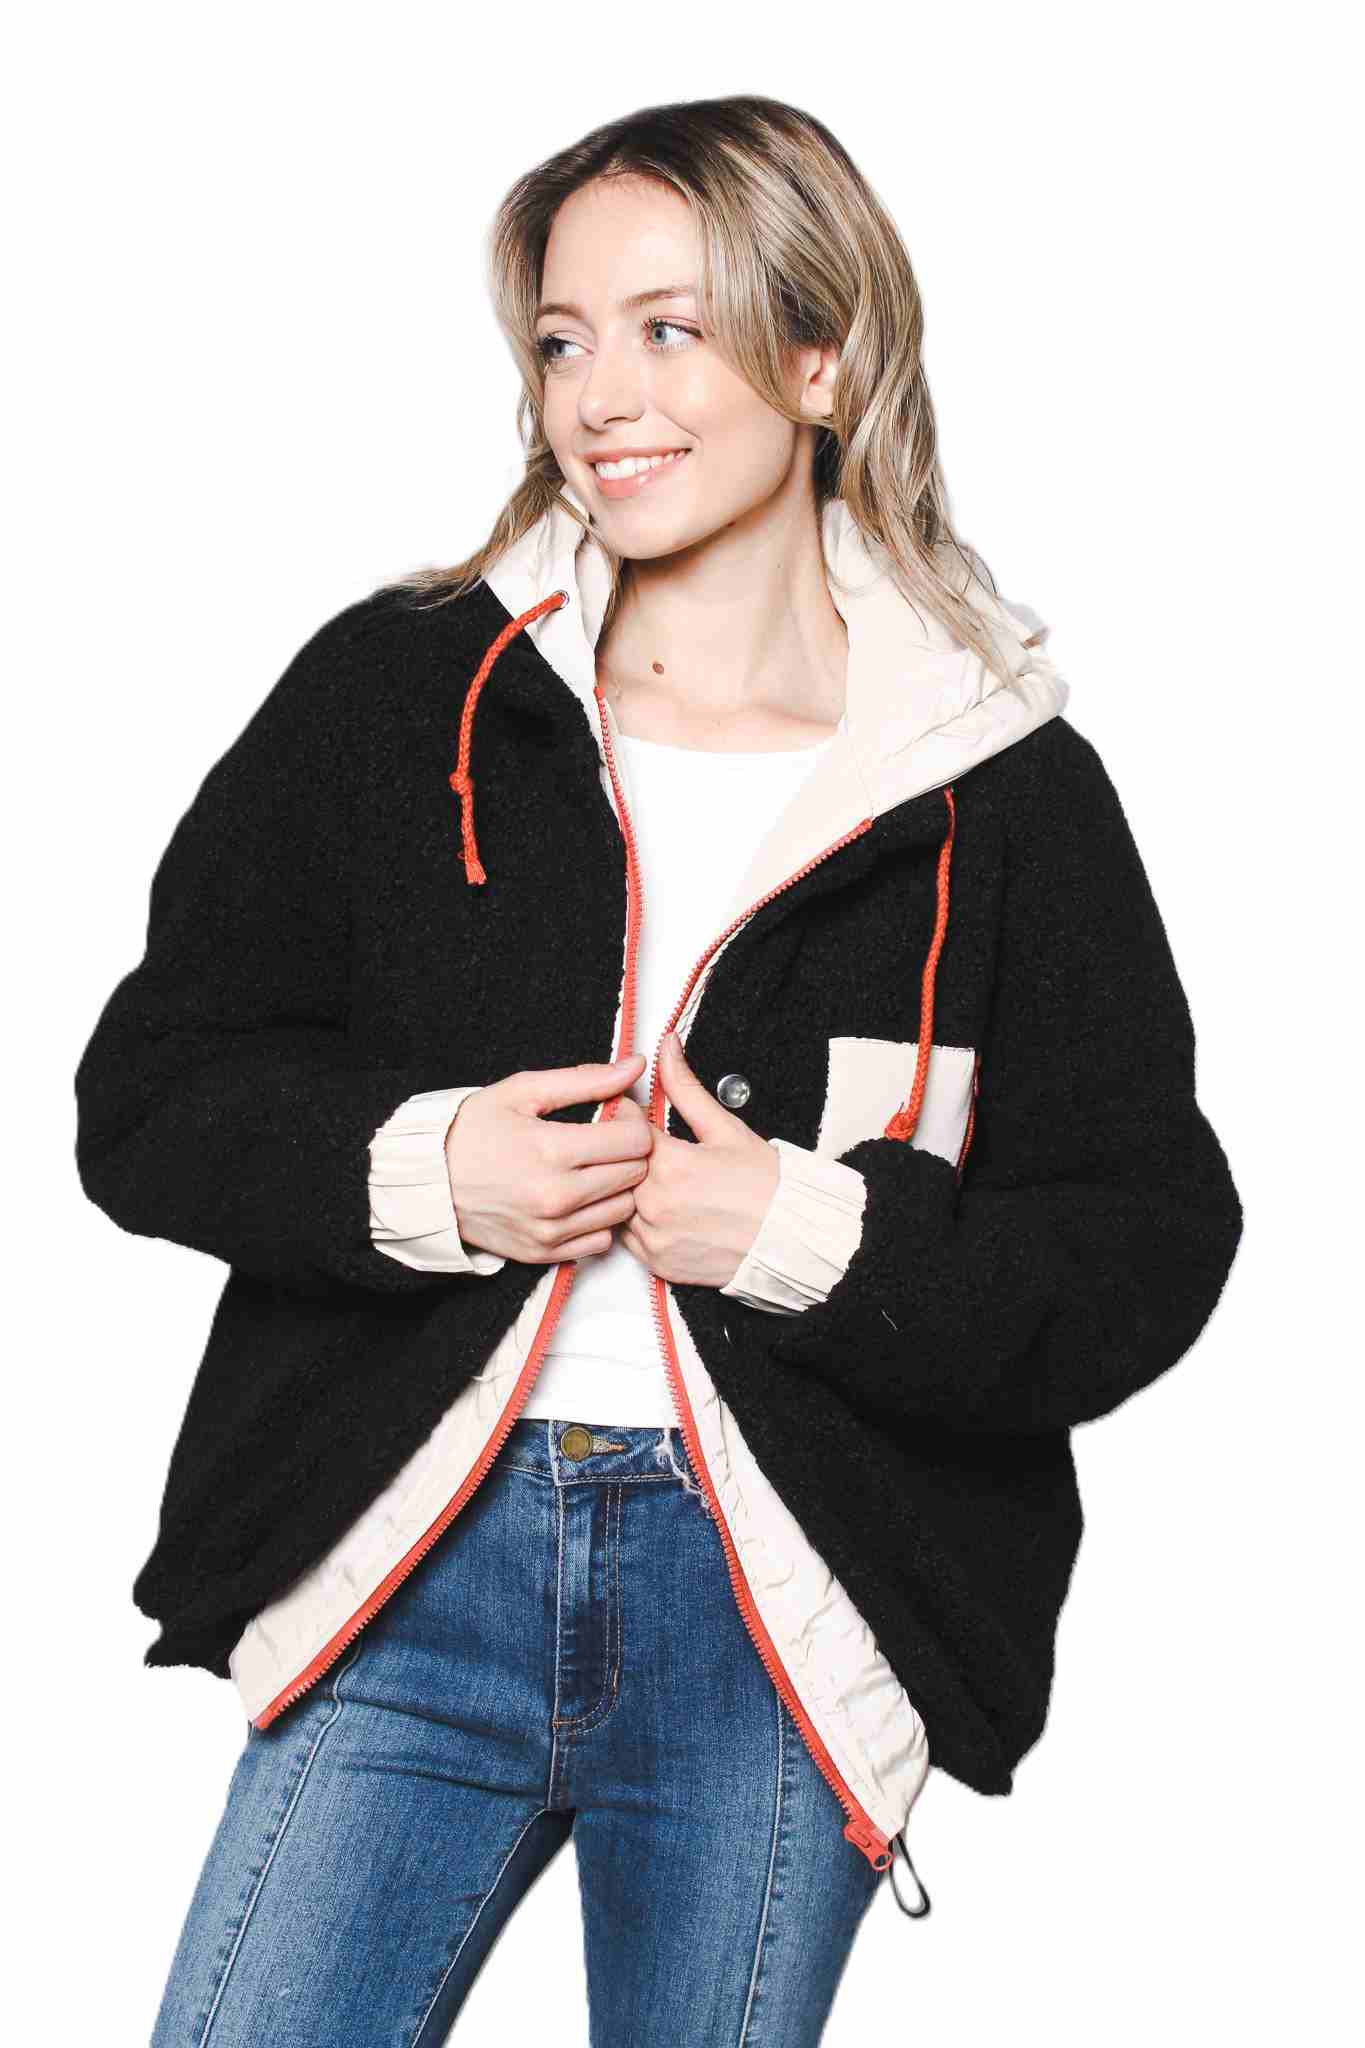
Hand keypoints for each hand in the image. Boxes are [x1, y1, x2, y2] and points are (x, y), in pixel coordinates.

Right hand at [444, 1055, 652, 1263]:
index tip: (613, 1114)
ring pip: (624, 1208)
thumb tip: (636, 1065)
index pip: (636, 1140)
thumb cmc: (472, 1130)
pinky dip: (598, 1218)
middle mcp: (556, 1197)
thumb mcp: (523, 1091)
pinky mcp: (545, 1254)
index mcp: (552, 1150)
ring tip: (589, 1168)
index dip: (631, 1119)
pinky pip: (602, 1239)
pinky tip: (578, 1198)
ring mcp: (551, 1230)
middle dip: (627, 1150)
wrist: (428, 1181)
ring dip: (616, 1186)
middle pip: (635, 1173)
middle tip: (602, 1137)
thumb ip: (585, 1079)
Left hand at [619, 1032, 779, 1287]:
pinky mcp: (656, 1263)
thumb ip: (685, 1087)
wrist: (790, 1239)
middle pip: (612, 1165)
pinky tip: (661, 1209)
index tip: (636, 1114)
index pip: (621, 1127)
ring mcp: (654, 1237)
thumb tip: (666, 1048)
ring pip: (614, 1202)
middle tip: (651, 1150)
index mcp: (670, 1165)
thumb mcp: (725, 1127)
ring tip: (659, 1181)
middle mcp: (655, 1204)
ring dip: (626, 1188)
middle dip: (623, 1152)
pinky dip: (635, 1221)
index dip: (627, 1116)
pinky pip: (626, 1237)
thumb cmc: (765, 1184)